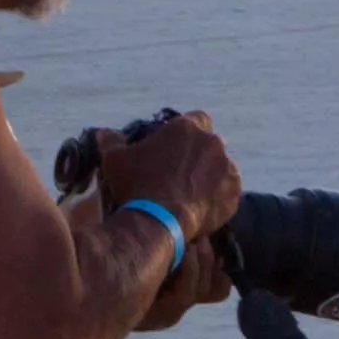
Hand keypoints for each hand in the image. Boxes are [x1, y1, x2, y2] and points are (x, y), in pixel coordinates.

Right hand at [98, 108, 237, 232]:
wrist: (159, 220)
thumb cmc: (136, 185)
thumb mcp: (114, 159)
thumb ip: (111, 141)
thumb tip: (104, 133)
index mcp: (187, 128)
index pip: (197, 118)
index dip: (188, 130)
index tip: (176, 143)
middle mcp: (212, 144)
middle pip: (209, 144)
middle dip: (198, 154)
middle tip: (179, 171)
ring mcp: (227, 168)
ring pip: (221, 167)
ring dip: (209, 175)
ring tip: (189, 191)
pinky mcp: (234, 192)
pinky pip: (227, 190)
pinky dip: (217, 196)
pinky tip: (199, 206)